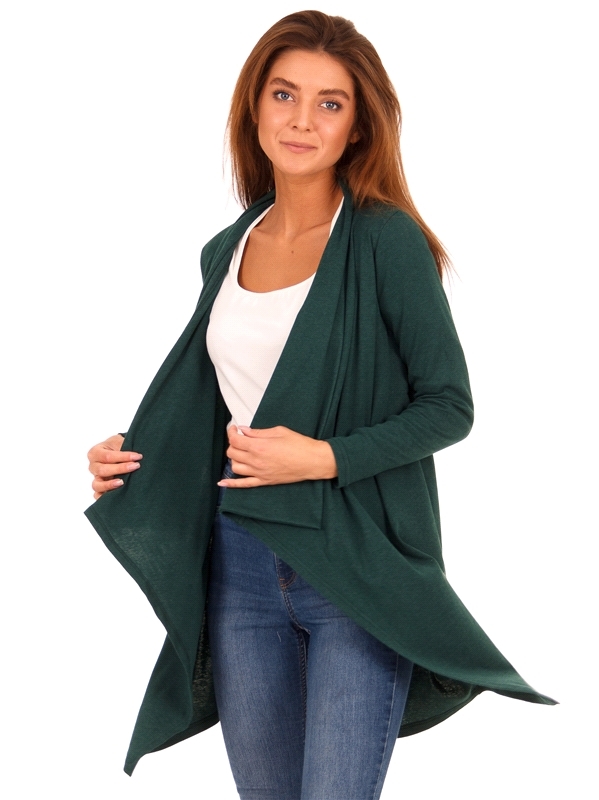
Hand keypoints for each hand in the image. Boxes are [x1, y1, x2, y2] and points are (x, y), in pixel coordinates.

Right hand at [88, 434, 142, 498]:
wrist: (116, 450)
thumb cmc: (118, 446)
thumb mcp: (119, 441)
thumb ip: (124, 447)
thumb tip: (138, 456)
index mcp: (95, 452)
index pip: (108, 456)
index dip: (123, 457)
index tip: (138, 457)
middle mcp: (93, 466)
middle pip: (102, 470)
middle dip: (120, 469)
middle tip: (135, 466)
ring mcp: (95, 478)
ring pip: (97, 485)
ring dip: (109, 485)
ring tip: (122, 483)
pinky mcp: (99, 487)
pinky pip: (97, 495)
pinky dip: (103, 497)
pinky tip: (114, 496)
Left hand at [219, 425, 337, 488]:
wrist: (312, 461)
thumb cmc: (299, 445)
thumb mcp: (278, 431)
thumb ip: (258, 432)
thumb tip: (244, 431)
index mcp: (259, 446)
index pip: (235, 440)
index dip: (231, 433)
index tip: (234, 429)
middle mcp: (256, 461)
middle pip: (232, 453)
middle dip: (233, 444)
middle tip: (240, 439)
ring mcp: (259, 473)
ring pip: (235, 467)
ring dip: (234, 458)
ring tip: (241, 452)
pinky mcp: (264, 481)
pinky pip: (244, 484)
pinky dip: (231, 484)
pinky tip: (222, 483)